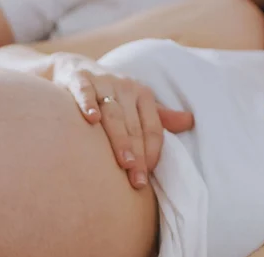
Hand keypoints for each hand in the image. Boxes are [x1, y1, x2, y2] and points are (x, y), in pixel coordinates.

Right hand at [43, 52, 193, 188]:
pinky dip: (88, 104)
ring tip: (124, 163)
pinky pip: (84, 92)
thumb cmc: (107, 91)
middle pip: (134, 126)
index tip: (148, 175)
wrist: (73, 67)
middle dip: (137, 155)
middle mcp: (124, 87)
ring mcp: (101, 83)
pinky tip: (91, 119)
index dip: (153, 152)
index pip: (153, 127)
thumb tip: (190, 122)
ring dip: (119, 139)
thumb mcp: (134, 101)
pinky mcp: (78, 80)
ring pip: (113, 114)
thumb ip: (159, 115)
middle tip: (138, 181)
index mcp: (141, 94)